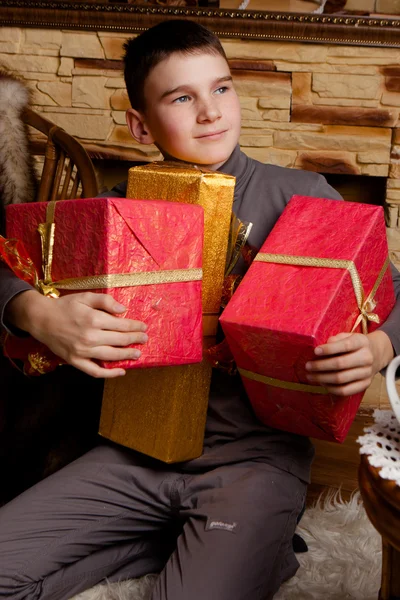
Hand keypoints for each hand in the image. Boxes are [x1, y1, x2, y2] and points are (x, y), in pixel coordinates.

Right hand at [6, 290, 147, 377]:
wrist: (41, 319)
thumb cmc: (65, 306)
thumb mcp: (85, 297)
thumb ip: (105, 301)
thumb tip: (123, 309)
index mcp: (94, 319)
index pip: (122, 325)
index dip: (135, 326)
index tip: (144, 327)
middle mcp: (90, 337)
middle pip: (120, 340)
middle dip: (135, 339)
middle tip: (144, 339)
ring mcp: (83, 351)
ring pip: (111, 356)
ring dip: (127, 355)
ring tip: (137, 354)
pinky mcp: (75, 361)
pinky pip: (95, 371)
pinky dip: (109, 373)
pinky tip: (120, 371)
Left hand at [305, 330, 393, 395]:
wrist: (375, 354)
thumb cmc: (354, 344)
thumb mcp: (347, 336)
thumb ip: (335, 340)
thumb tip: (320, 349)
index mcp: (361, 342)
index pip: (345, 346)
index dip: (329, 349)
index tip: (315, 351)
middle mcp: (367, 357)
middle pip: (340, 364)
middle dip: (321, 366)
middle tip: (308, 366)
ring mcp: (367, 373)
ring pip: (341, 379)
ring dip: (322, 378)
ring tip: (311, 376)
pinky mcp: (365, 384)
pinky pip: (345, 390)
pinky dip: (331, 388)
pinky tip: (322, 383)